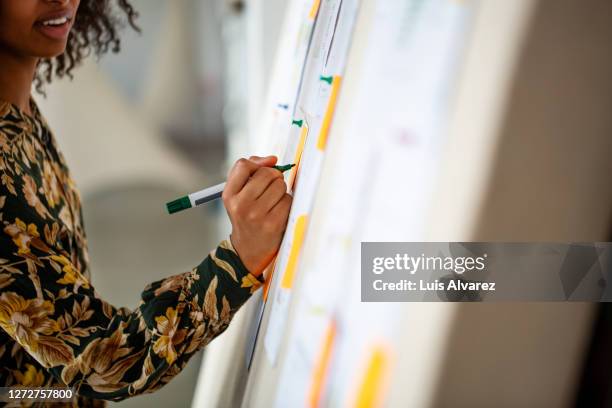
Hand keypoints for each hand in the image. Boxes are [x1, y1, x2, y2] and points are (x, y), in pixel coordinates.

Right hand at [223, 156, 292, 275]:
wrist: (248, 249)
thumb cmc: (247, 215)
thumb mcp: (239, 195)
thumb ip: (251, 171)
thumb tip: (273, 160)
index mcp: (229, 195)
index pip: (243, 165)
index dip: (258, 164)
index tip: (263, 170)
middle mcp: (241, 205)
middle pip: (267, 173)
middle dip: (274, 178)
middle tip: (270, 189)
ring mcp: (257, 215)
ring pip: (280, 186)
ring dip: (281, 191)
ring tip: (273, 203)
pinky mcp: (273, 224)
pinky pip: (288, 201)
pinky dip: (287, 204)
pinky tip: (279, 212)